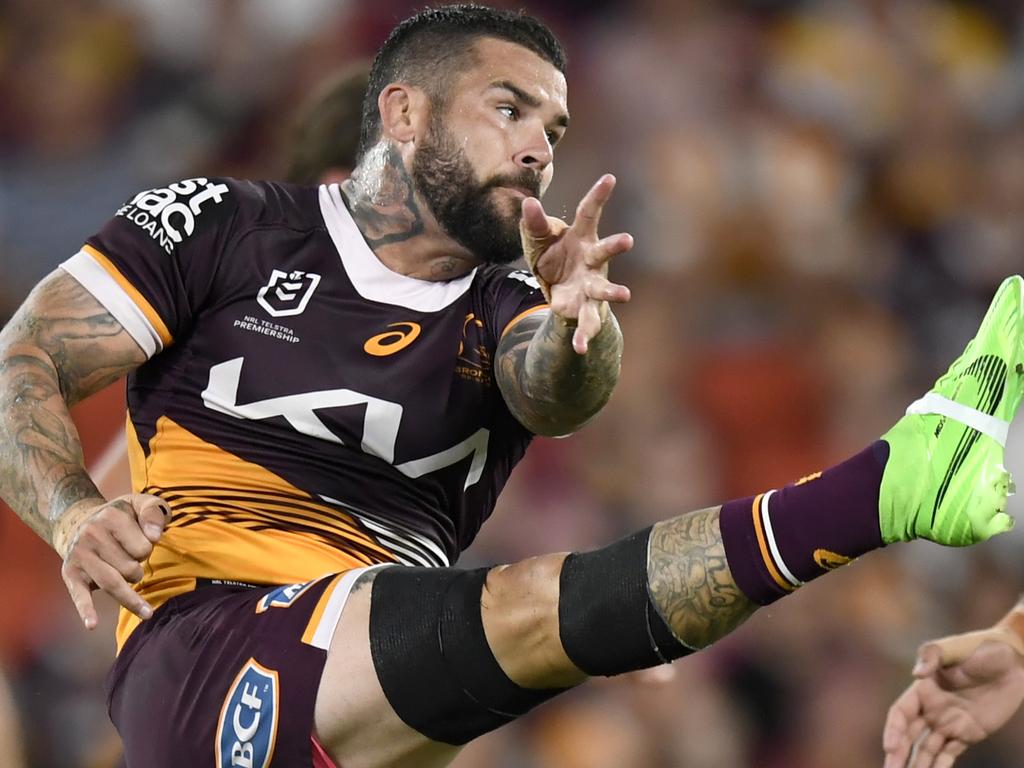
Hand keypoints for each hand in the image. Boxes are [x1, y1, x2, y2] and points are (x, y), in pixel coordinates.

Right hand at [54, 494, 169, 629]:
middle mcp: (91, 534)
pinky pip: (79, 595)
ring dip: (129, 593)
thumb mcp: (140, 503)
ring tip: (140, 600)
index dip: (148, 549)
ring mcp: (80, 555)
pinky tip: (92, 625)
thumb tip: (155, 536)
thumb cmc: (121, 516)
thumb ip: (154, 512)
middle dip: (138, 568)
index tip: (141, 541)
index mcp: (111, 516)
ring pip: (113, 583)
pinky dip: (86, 610)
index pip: (145, 547)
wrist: (78, 520)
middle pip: (131, 568)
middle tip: (129, 559)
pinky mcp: (70, 573)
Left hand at [520, 174, 632, 353]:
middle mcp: (592, 260)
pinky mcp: (585, 308)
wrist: (557, 291)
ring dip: (614, 292)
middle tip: (628, 241)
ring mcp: (592, 285)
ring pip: (604, 289)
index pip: (589, 213)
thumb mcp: (537, 240)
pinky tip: (580, 347)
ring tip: (625, 295)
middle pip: (605, 252)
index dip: (598, 195)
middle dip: (615, 247)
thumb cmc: (553, 256)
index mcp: (581, 237)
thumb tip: (529, 204)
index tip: (609, 178)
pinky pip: (586, 324)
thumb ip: (534, 223)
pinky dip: (584, 336)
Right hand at [883, 630, 1023, 767]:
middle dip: (897, 754)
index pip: (900, 714)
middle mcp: (931, 708)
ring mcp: (949, 723)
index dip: (893, 730)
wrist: (1012, 659)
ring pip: (925, 749)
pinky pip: (949, 755)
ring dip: (915, 764)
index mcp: (922, 689)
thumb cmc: (978, 647)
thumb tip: (916, 674)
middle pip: (908, 736)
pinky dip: (938, 767)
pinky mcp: (967, 733)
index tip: (891, 746)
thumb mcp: (953, 647)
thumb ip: (931, 656)